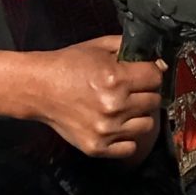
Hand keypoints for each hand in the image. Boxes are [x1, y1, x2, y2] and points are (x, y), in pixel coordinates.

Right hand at [33, 35, 163, 160]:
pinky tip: (116, 125)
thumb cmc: (67, 65)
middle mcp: (114, 106)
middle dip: (145, 92)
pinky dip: (126, 138)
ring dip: (138, 115)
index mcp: (116, 78)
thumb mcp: (98, 47)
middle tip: (131, 90)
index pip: (156, 77)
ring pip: (147, 125)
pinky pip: (130, 147)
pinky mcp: (98, 147)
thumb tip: (157, 61)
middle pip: (154, 101)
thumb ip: (128, 48)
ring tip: (123, 108)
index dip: (151, 73)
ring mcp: (107, 129)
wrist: (38, 88)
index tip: (144, 74)